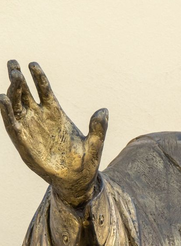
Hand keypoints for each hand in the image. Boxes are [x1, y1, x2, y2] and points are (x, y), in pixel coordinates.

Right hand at [0, 61, 107, 206]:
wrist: (76, 182)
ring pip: (17, 106)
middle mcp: (40, 119)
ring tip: (11, 77)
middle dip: (19, 79)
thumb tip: (104, 110)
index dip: (39, 78)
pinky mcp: (24, 143)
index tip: (33, 63)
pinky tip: (2, 99)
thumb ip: (99, 128)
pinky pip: (12, 124)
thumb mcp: (96, 144)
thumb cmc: (86, 162)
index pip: (45, 91)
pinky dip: (7, 112)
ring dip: (12, 91)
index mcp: (57, 114)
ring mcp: (31, 129)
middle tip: (13, 64)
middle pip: (26, 94)